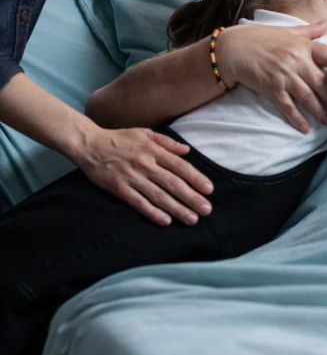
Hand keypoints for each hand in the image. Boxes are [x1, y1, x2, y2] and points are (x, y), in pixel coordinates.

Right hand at [75, 126, 213, 226]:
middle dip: (191, 197)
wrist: (89, 144)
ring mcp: (132, 178)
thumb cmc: (120, 139)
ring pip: (159, 196)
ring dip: (177, 208)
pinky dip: (153, 212)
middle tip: (206, 209)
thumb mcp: (145, 133)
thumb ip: (167, 142)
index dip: (196, 178)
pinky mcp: (119, 189)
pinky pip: (139, 203)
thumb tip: (187, 150)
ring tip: (192, 219)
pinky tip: (165, 221)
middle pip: (173, 183)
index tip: (209, 189)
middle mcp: (145, 164)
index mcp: (154, 150)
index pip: (180, 166)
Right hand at [218, 21, 326, 132]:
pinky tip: (305, 128)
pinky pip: (287, 106)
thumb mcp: (287, 32)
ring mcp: (284, 75)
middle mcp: (296, 60)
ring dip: (320, 112)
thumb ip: (310, 31)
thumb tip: (326, 23)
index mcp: (303, 46)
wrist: (232, 48)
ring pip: (308, 97)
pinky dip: (296, 118)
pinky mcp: (271, 87)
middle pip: (322, 82)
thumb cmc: (261, 38)